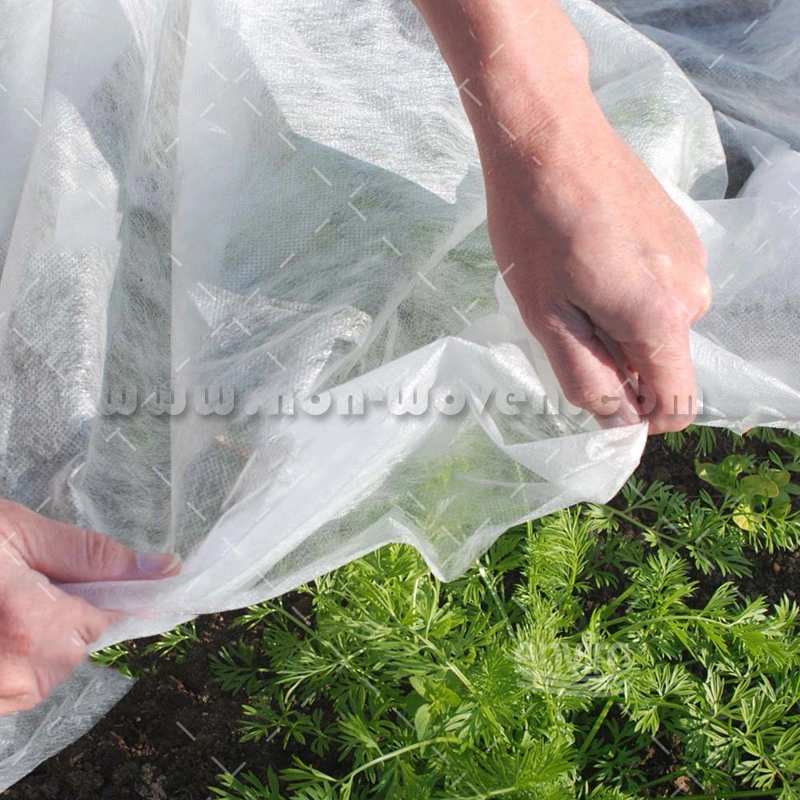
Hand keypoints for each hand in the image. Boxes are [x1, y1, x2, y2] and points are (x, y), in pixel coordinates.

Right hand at [0, 499, 180, 713]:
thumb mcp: (18, 534)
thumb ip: (92, 556)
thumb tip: (163, 568)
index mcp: (34, 630)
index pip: (105, 621)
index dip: (106, 593)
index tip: (105, 580)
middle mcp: (16, 677)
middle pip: (73, 646)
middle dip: (63, 612)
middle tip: (21, 578)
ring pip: (44, 669)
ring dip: (34, 634)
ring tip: (0, 597)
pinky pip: (13, 681)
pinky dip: (11, 651)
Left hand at [479, 99, 710, 433]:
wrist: (548, 134)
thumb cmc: (535, 229)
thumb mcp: (547, 319)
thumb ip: (587, 379)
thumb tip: (620, 422)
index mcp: (663, 320)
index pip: (676, 403)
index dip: (638, 418)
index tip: (595, 398)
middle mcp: (694, 292)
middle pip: (660, 362)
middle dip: (615, 360)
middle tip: (562, 318)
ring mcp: (692, 257)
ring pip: (656, 325)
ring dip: (616, 323)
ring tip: (570, 281)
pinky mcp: (679, 233)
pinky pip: (658, 289)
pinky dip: (625, 291)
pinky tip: (588, 257)